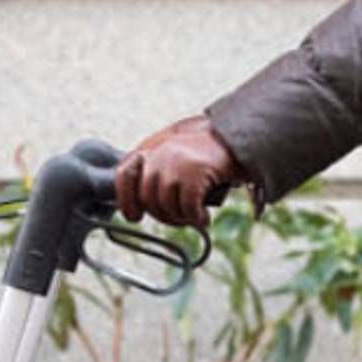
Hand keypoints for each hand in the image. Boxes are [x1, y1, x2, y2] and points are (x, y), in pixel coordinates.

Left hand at [115, 115, 237, 227]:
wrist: (236, 141)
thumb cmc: (206, 155)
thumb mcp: (174, 157)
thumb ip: (155, 173)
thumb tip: (142, 205)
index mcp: (151, 149)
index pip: (124, 175)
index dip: (126, 200)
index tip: (135, 216)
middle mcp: (159, 154)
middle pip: (147, 198)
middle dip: (163, 216)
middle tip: (179, 219)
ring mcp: (176, 162)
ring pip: (166, 205)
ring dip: (181, 218)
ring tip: (193, 217)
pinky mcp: (195, 172)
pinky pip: (188, 207)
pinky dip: (197, 218)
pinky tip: (204, 218)